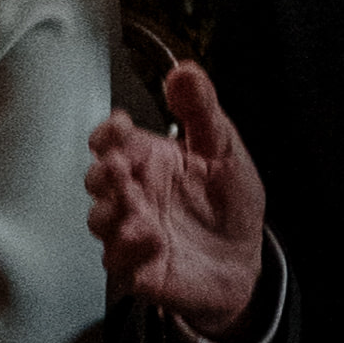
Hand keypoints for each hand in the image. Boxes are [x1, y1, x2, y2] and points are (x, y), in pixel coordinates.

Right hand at [88, 59, 267, 334]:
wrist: (244, 259)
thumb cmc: (228, 202)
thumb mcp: (224, 149)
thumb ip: (202, 111)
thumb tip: (185, 71)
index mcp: (148, 161)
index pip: (112, 142)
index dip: (108, 134)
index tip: (117, 125)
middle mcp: (133, 196)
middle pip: (98, 181)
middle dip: (103, 174)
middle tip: (118, 168)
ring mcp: (131, 234)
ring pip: (102, 222)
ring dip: (113, 214)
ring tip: (136, 209)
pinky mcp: (140, 271)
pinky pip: (122, 265)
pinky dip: (130, 255)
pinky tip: (151, 241)